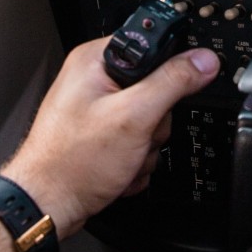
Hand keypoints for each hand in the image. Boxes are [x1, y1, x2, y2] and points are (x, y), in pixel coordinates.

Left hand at [1, 38, 218, 238]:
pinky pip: (138, 141)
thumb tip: (203, 60)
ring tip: (123, 157)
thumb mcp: (133, 116)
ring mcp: (99, 111)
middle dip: (154, 123)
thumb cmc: (71, 162)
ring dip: (145, 147)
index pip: (152, 46)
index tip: (168, 95)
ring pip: (151, 121)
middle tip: (135, 135)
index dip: (168, 71)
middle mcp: (95, 81)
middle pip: (157, 90)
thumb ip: (172, 83)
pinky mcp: (102, 136)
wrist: (48, 205)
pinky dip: (134, 160)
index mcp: (97, 60)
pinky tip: (117, 168)